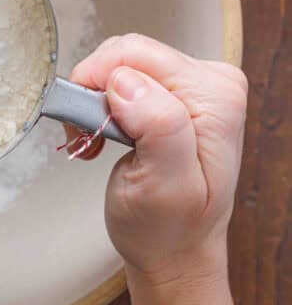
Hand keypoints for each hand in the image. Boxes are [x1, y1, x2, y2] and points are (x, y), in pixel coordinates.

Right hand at [70, 34, 247, 304]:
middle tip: (89, 139)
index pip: (136, 56)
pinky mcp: (178, 90)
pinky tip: (107, 132)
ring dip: (97, 99)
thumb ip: (158, 127)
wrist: (176, 250)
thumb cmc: (169, 228)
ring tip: (97, 140)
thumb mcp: (165, 188)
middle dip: (94, 92)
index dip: (97, 87)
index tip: (88, 133)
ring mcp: (197, 84)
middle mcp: (213, 82)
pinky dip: (104, 101)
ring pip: (122, 62)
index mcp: (216, 99)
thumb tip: (127, 82)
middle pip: (128, 54)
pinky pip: (126, 73)